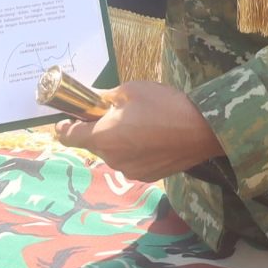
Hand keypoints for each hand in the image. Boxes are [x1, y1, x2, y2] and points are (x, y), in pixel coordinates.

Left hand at [52, 80, 223, 181]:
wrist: (203, 130)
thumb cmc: (164, 105)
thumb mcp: (130, 91)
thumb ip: (103, 98)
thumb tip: (90, 100)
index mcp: (102, 137)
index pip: (68, 137)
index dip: (65, 126)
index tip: (69, 118)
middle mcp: (112, 159)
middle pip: (93, 144)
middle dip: (99, 129)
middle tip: (116, 113)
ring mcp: (129, 171)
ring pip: (113, 153)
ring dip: (118, 141)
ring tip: (141, 125)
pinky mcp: (147, 176)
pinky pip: (131, 161)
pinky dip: (134, 151)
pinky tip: (153, 138)